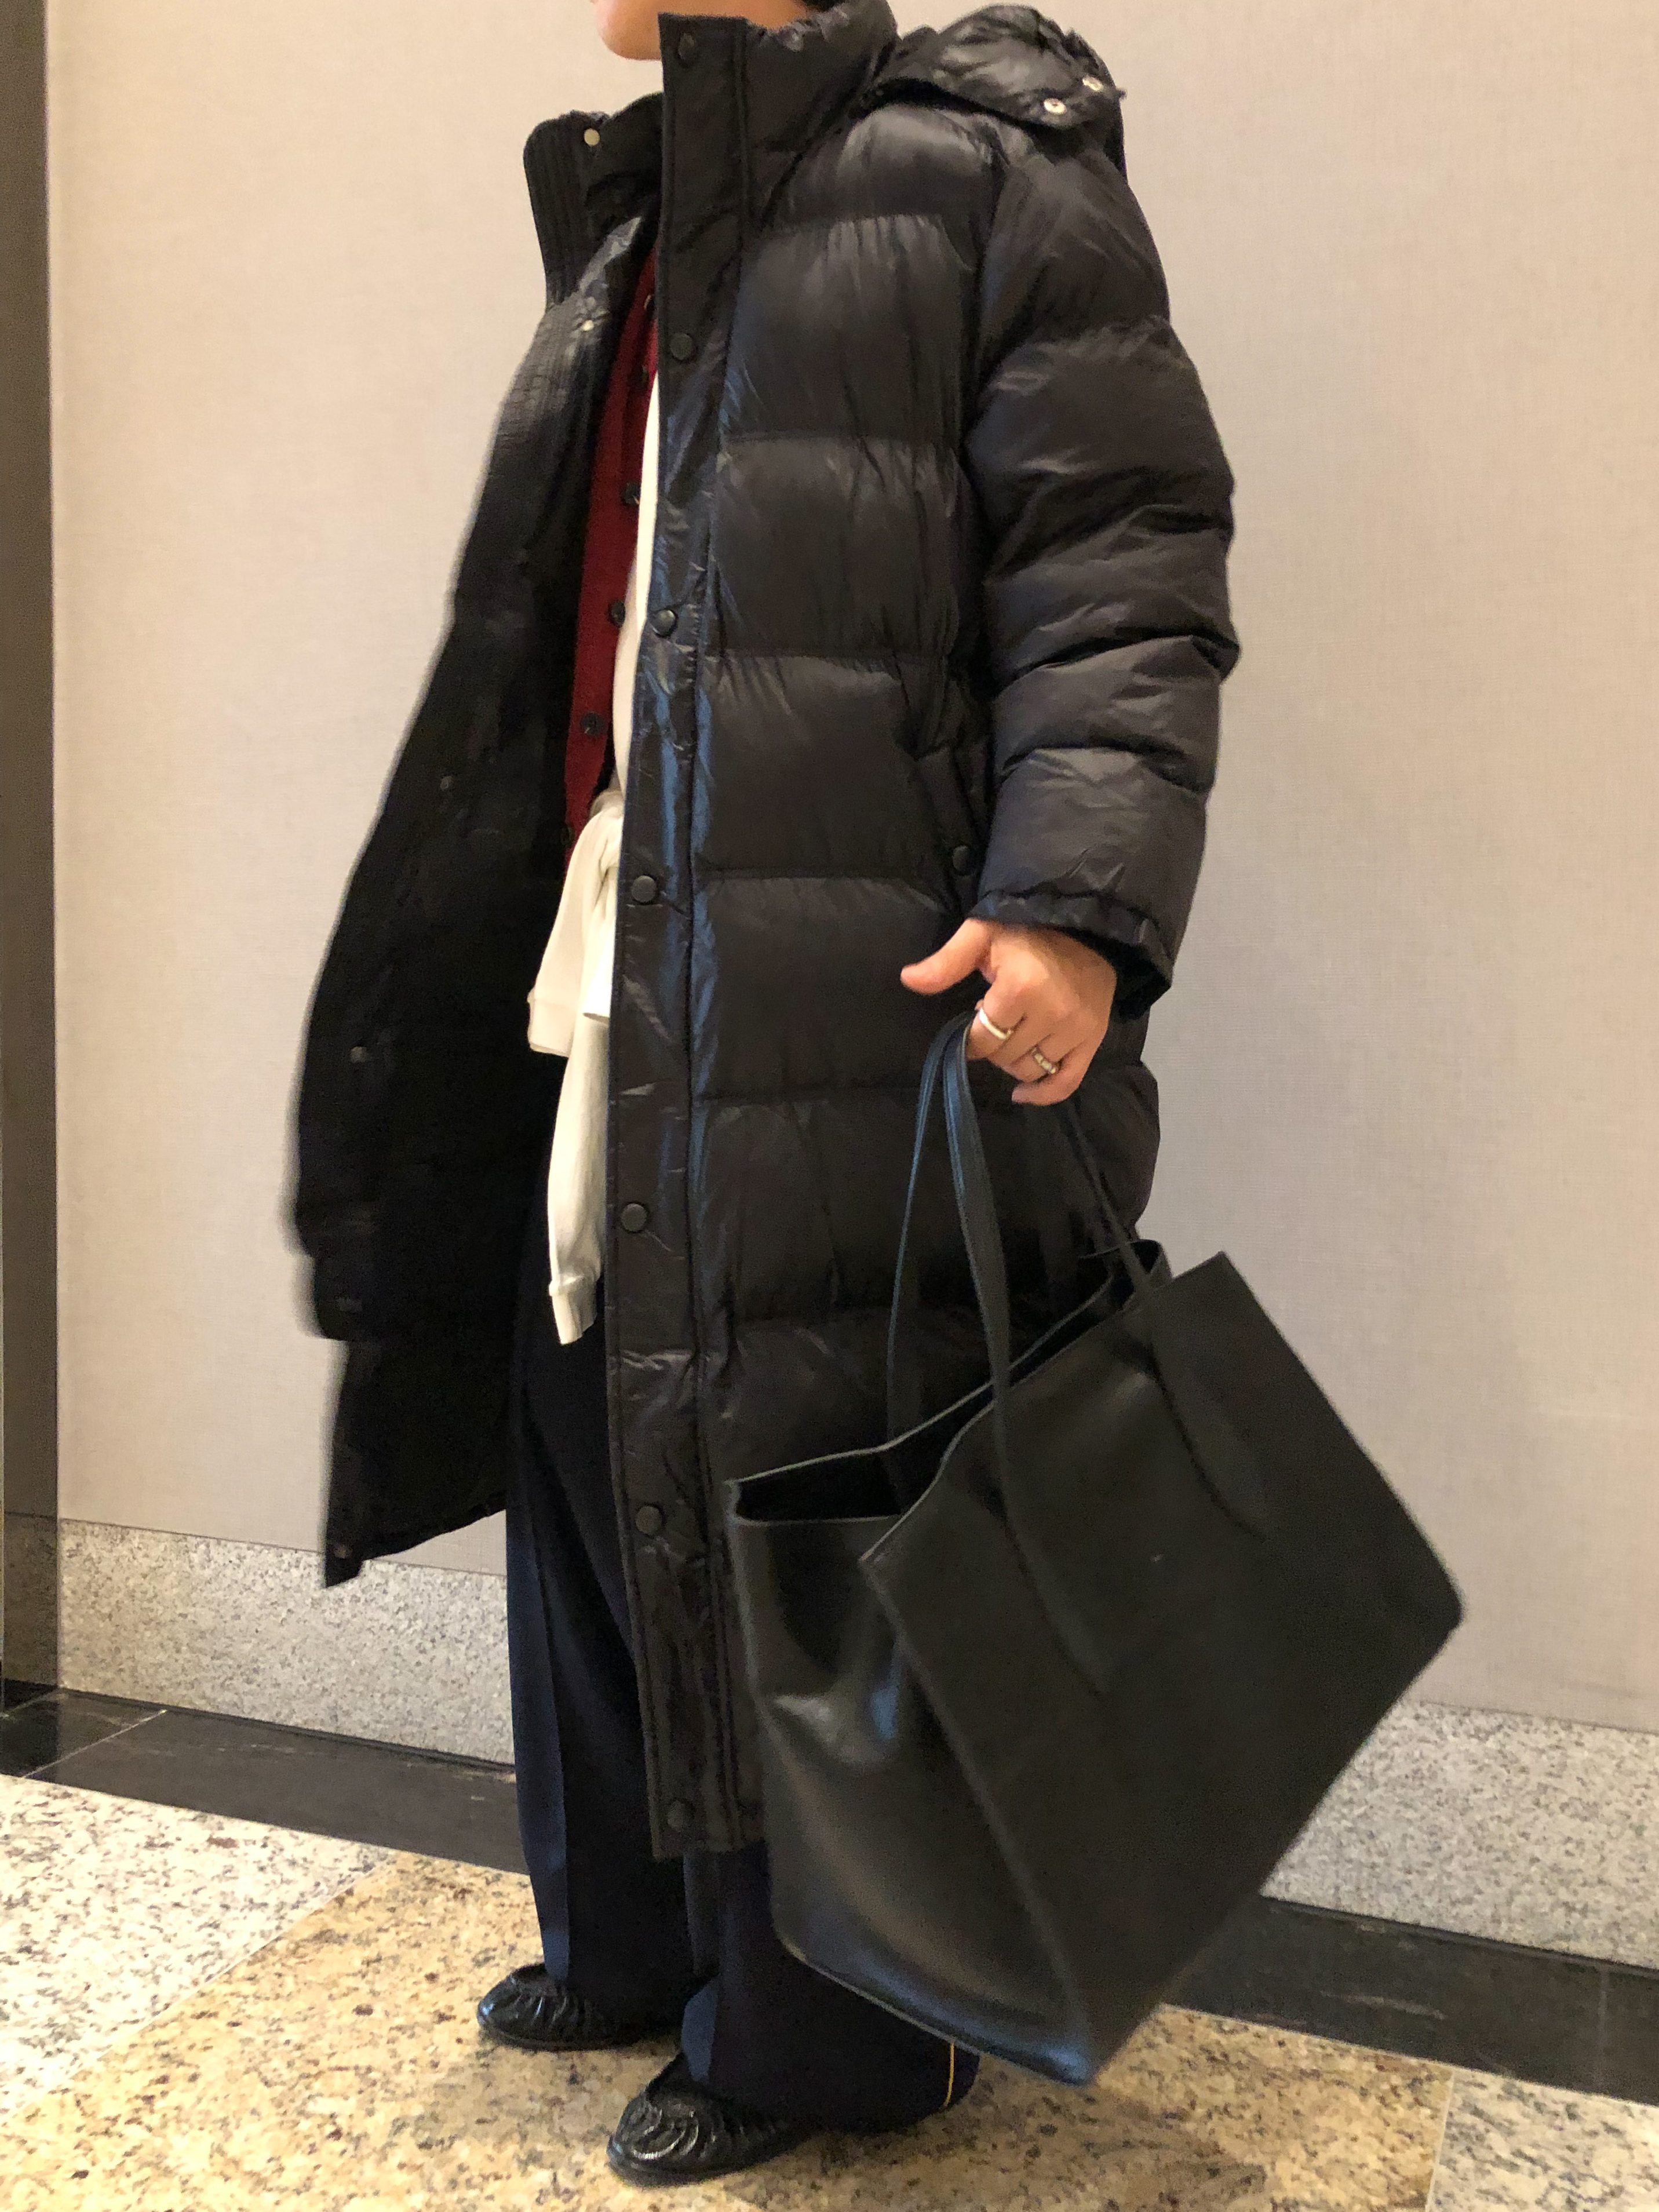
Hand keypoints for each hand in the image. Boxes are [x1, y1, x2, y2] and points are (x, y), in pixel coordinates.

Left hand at [899, 919, 1116, 1103]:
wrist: (1085, 928)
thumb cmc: (1026, 931)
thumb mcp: (981, 935)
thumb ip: (946, 961)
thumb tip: (908, 979)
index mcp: (1021, 987)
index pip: (983, 1038)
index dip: (970, 1038)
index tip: (973, 1022)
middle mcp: (1052, 1012)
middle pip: (1005, 1057)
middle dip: (993, 1046)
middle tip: (997, 1022)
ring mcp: (1077, 1028)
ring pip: (1031, 1070)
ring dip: (1014, 1062)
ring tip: (1014, 1036)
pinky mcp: (1094, 1038)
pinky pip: (1067, 1081)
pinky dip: (1044, 1094)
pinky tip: (1023, 1093)